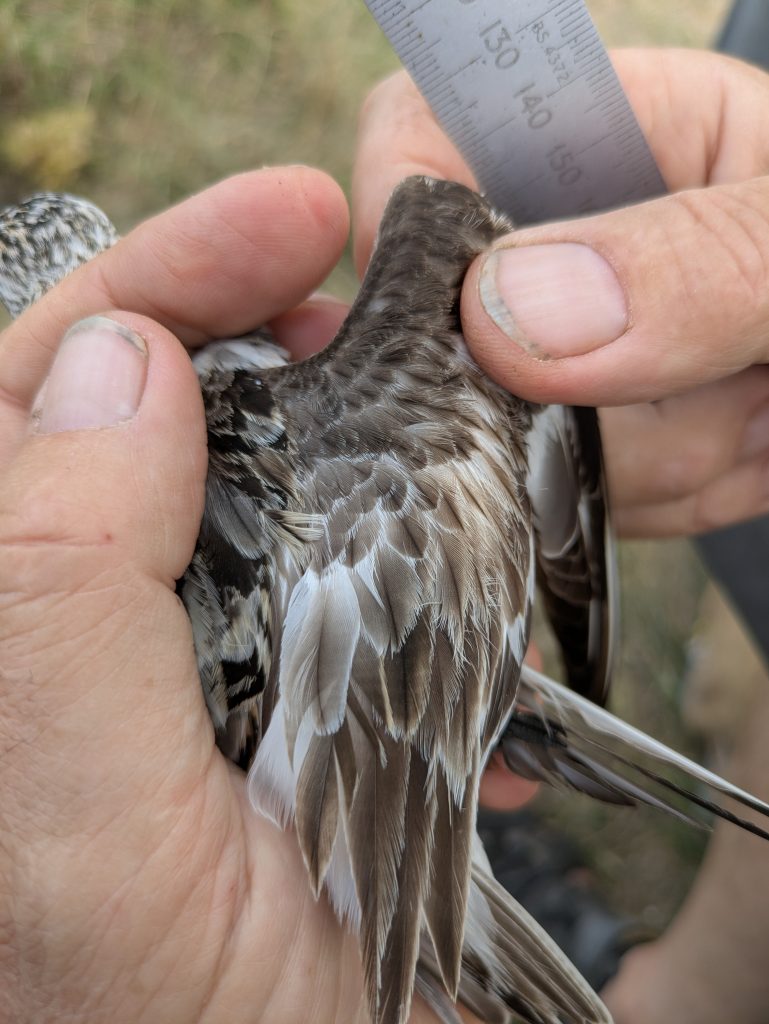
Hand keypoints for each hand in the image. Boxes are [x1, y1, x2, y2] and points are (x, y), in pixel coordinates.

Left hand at [0, 167, 460, 1023]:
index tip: (287, 222)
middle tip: (347, 269)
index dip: (154, 283)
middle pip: (138, 412)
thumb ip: (54, 597)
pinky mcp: (268, 686)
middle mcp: (68, 623)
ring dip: (331, 423)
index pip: (39, 394)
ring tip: (413, 394)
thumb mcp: (88, 836)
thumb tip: (121, 371)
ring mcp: (173, 651)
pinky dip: (390, 538)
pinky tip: (446, 554)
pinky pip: (326, 568)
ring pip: (244, 479)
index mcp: (7, 626)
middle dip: (240, 323)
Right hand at [353, 49, 768, 536]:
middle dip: (557, 401)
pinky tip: (742, 460)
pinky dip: (649, 507)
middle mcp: (571, 244)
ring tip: (757, 424)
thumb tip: (511, 313)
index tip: (453, 323)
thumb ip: (703, 260)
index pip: (429, 134)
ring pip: (497, 437)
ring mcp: (574, 355)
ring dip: (632, 467)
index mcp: (619, 133)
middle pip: (445, 326)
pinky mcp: (595, 437)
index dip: (405, 217)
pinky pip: (555, 500)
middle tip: (717, 395)